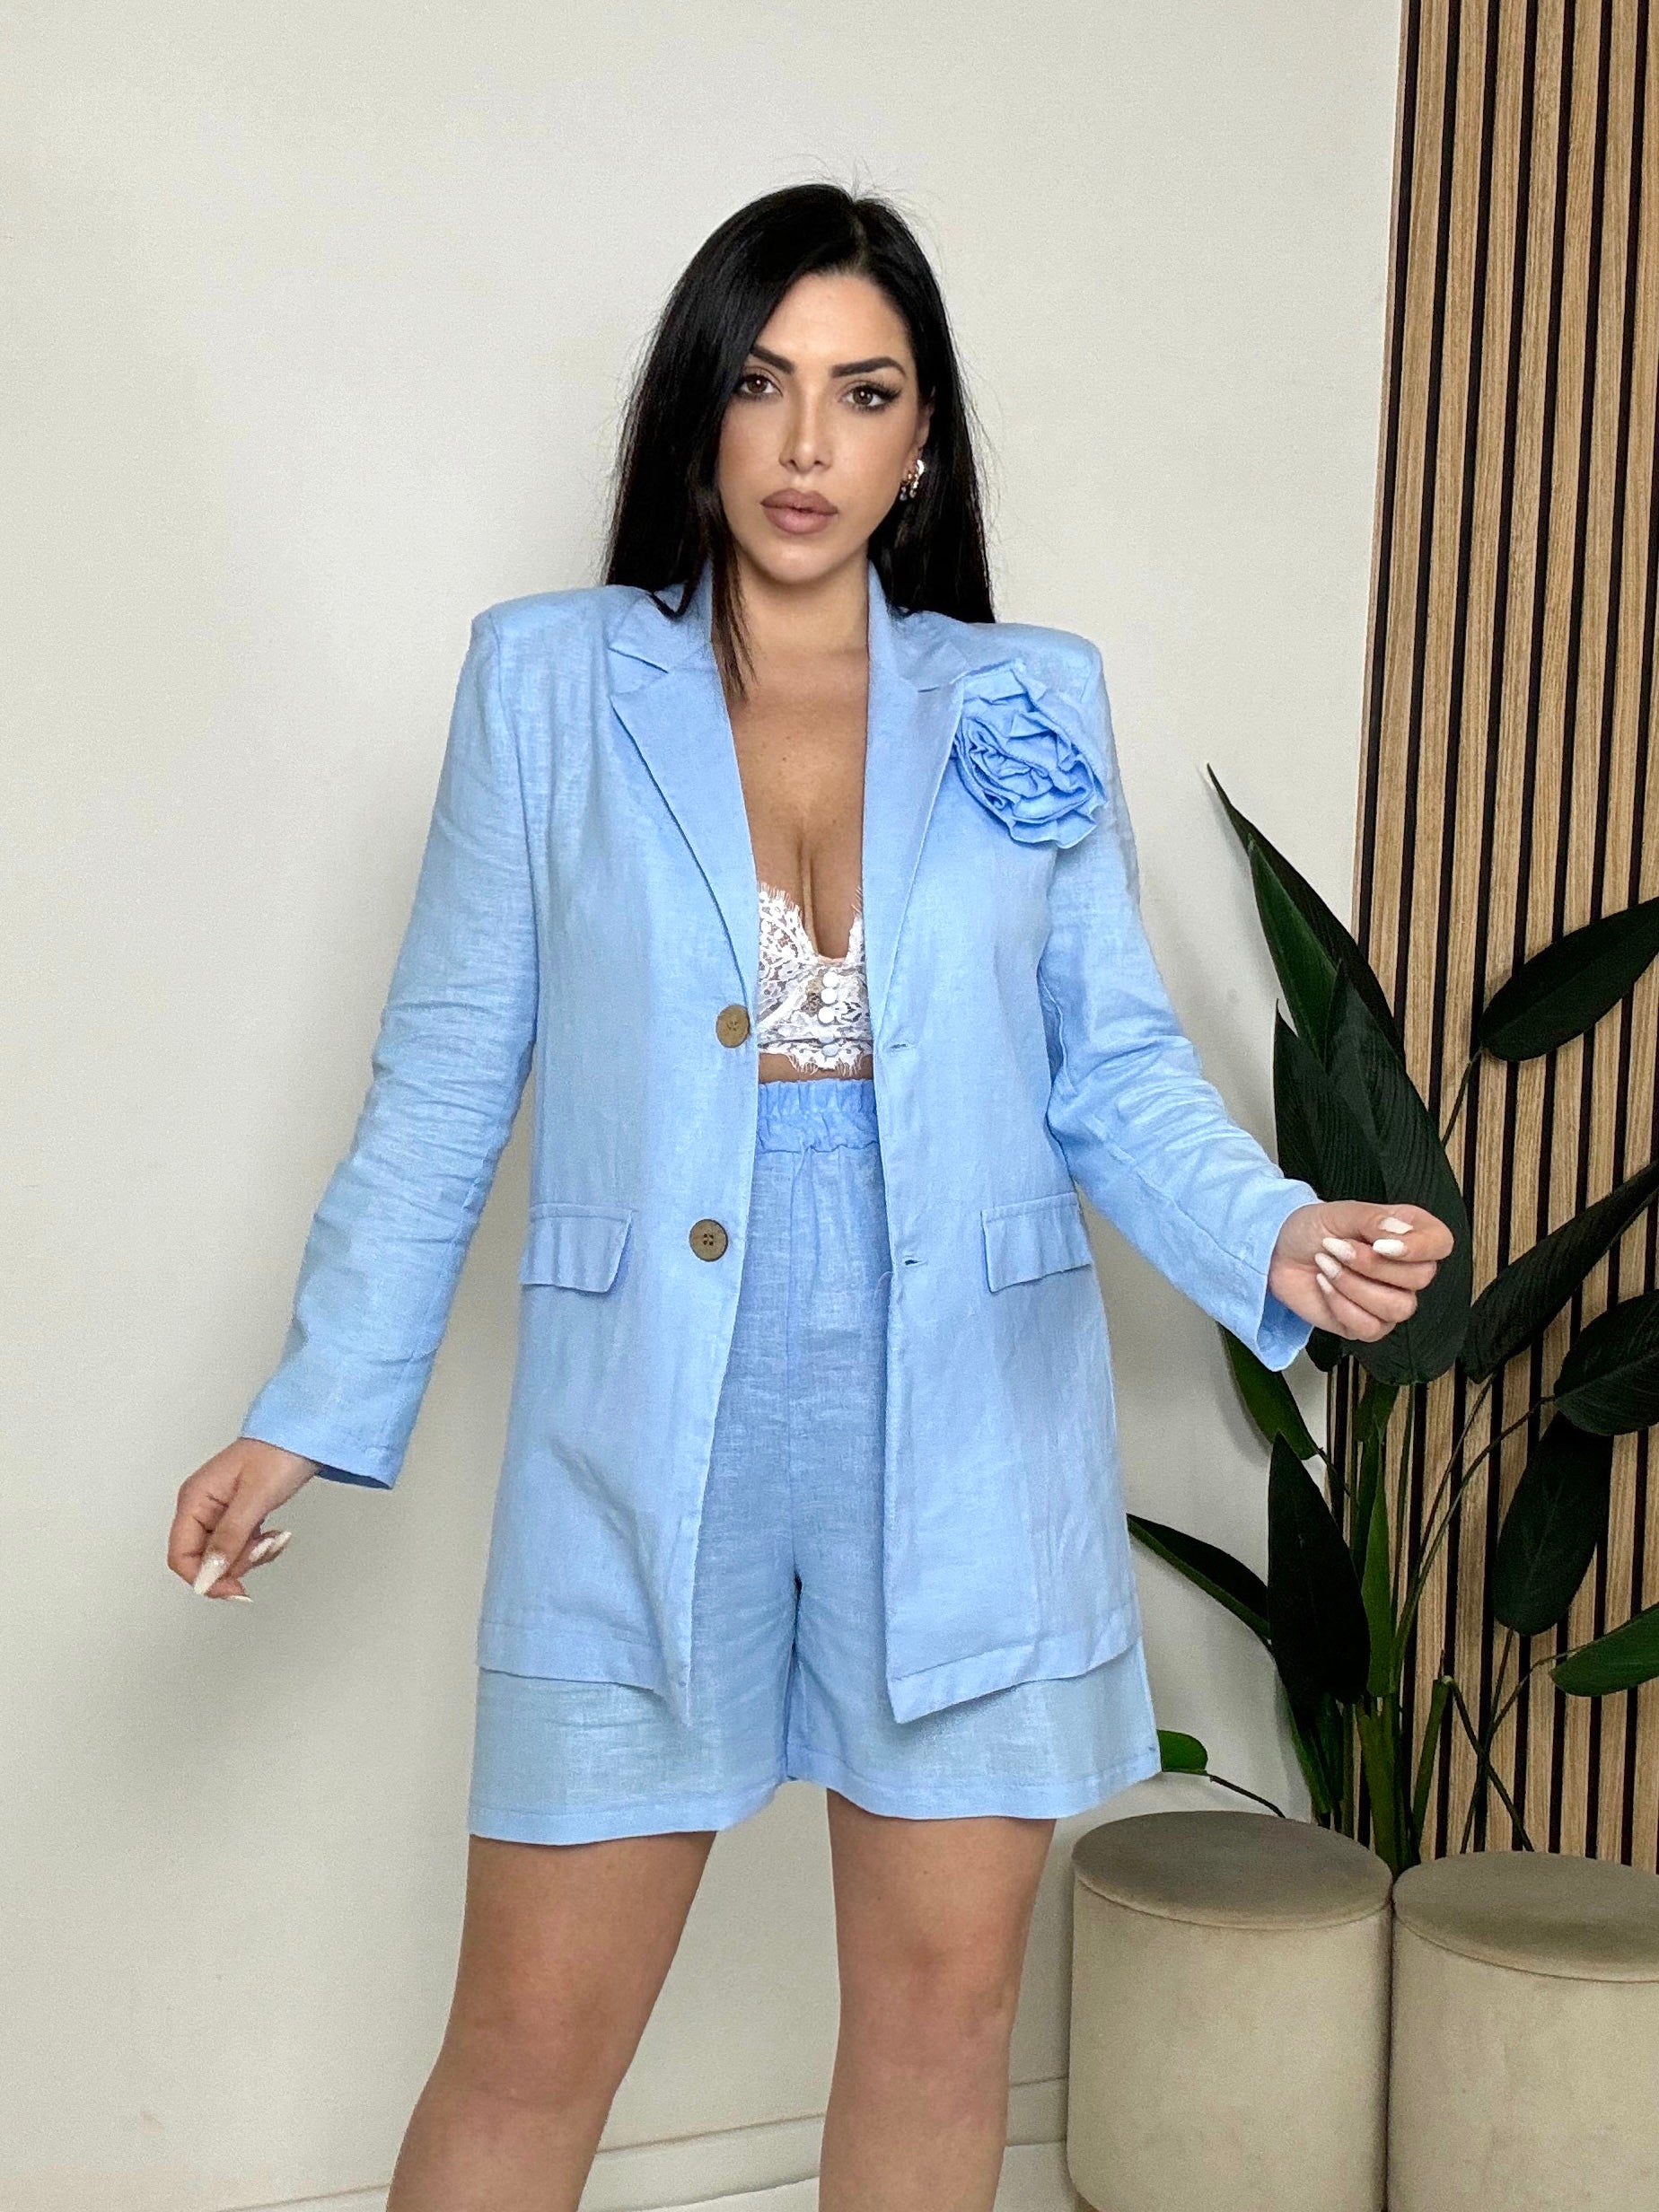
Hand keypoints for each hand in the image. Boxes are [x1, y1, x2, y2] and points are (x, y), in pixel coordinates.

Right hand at [168, 1437, 318, 1600]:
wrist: (307, 1434)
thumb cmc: (279, 1453)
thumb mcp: (254, 1499)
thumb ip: (229, 1538)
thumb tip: (207, 1576)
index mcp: (195, 1500)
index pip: (181, 1556)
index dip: (204, 1578)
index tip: (234, 1588)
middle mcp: (202, 1507)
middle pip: (204, 1560)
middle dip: (237, 1563)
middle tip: (264, 1548)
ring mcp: (220, 1512)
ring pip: (226, 1556)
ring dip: (253, 1555)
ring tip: (276, 1538)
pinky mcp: (240, 1515)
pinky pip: (242, 1546)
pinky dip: (261, 1547)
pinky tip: (278, 1535)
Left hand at [1267, 1201, 1453, 1341]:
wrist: (1278, 1253)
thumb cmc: (1312, 1229)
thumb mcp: (1341, 1212)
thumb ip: (1373, 1220)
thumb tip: (1398, 1235)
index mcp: (1408, 1234)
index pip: (1441, 1244)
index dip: (1418, 1248)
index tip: (1381, 1244)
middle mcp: (1405, 1269)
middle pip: (1420, 1279)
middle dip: (1371, 1264)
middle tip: (1337, 1248)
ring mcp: (1389, 1300)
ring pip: (1398, 1308)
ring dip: (1354, 1286)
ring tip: (1327, 1265)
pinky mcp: (1367, 1325)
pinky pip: (1371, 1328)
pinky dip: (1342, 1306)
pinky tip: (1324, 1286)